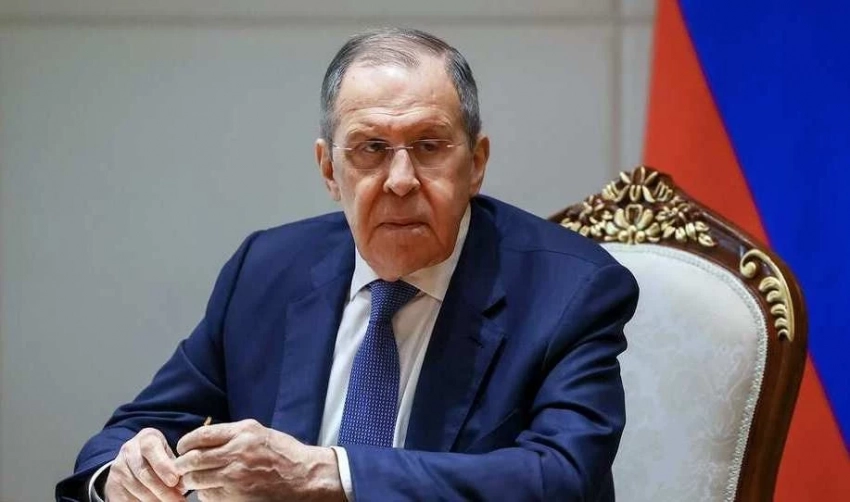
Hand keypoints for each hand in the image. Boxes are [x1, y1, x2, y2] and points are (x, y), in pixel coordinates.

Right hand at [104, 428, 185, 501]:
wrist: (133, 462)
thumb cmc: (159, 458)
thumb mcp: (169, 456)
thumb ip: (175, 467)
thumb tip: (183, 484)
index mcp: (147, 438)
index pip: (151, 449)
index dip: (163, 465)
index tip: (174, 480)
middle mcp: (129, 450)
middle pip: (144, 472)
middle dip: (163, 490)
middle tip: (177, 501)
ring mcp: (118, 467)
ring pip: (136, 488)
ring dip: (154, 500)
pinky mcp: (112, 484)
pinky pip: (126, 497)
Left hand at [175, 419, 343, 501]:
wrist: (306, 478)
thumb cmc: (285, 455)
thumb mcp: (260, 434)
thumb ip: (233, 435)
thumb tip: (204, 440)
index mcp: (242, 432)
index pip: (200, 436)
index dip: (185, 443)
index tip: (183, 448)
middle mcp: (236, 452)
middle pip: (192, 460)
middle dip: (181, 465)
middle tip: (181, 468)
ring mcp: (235, 476)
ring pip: (196, 480)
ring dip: (192, 481)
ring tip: (196, 480)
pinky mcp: (236, 497)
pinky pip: (208, 496)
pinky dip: (206, 494)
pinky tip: (214, 491)